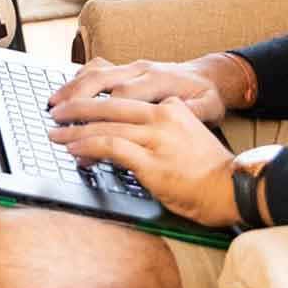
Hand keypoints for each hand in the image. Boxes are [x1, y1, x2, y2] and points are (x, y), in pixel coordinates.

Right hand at [48, 55, 239, 124]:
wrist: (210, 75)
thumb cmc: (207, 96)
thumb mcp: (208, 108)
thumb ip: (192, 113)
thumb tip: (177, 116)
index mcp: (160, 81)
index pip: (123, 97)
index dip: (103, 116)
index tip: (86, 136)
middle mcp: (143, 69)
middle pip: (102, 80)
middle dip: (77, 99)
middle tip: (56, 118)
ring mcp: (133, 66)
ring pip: (96, 71)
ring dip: (72, 87)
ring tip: (52, 104)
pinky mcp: (128, 66)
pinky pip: (99, 66)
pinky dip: (79, 77)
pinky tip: (66, 91)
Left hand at [48, 93, 238, 225]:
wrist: (231, 187)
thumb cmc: (209, 169)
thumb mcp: (186, 134)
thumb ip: (164, 127)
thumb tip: (134, 135)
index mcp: (170, 107)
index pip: (126, 100)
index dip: (98, 104)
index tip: (79, 109)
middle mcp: (162, 116)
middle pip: (110, 105)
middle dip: (78, 107)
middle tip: (56, 111)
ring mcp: (156, 137)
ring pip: (105, 125)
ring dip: (75, 130)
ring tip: (56, 133)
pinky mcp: (151, 161)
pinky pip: (111, 147)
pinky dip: (88, 146)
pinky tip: (74, 150)